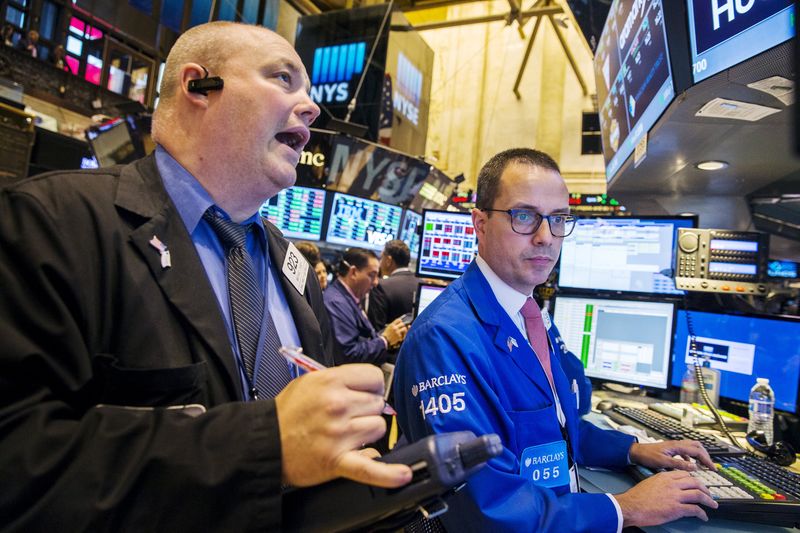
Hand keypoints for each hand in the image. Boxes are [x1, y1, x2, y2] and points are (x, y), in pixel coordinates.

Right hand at [276, 364, 412, 487]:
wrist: (265, 442)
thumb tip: (370, 383)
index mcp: (331, 381)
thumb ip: (341, 379)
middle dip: (366, 410)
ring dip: (367, 432)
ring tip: (346, 434)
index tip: (364, 393)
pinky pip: (370, 468)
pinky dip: (387, 474)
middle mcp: (337, 405)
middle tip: (346, 416)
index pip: (375, 377)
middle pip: (378, 404)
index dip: (371, 386)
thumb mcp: (310, 381)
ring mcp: (339, 434)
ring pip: (378, 428)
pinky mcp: (338, 461)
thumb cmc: (287, 413)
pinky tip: (402, 475)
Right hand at [381, 318, 407, 347]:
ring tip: (402, 333)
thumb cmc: (387, 333)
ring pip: (404, 328)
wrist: (384, 340)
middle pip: (402, 324)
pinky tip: (399, 338)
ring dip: (404, 330)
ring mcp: (397, 332)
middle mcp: (395, 328)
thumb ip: (394, 324)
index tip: (400, 323)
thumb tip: (400, 322)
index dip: (400, 321)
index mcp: (392, 325)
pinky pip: (403, 335)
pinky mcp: (399, 336)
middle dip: (402, 326)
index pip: (399, 320)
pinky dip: (402, 336)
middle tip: (402, 328)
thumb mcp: (389, 327)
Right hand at [614, 470, 717, 527]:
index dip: (695, 479)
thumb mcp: (650, 483)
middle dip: (705, 489)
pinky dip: (702, 514)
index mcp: (665, 476)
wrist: (631, 506)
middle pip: (696, 482)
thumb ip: (662, 483)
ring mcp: (675, 496)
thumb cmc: (637, 497)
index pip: (686, 474)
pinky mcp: (676, 509)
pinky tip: (703, 517)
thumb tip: (670, 488)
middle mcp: (672, 484)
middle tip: (709, 494)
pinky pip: (695, 510)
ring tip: (713, 505)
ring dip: (709, 500)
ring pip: (699, 494)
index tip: (698, 484)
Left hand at [629, 440, 715, 470]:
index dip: (707, 460)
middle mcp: (677, 444)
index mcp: (677, 446)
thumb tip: (694, 467)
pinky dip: (691, 456)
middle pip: (697, 446)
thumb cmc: (648, 456)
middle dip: (705, 456)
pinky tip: (689, 464)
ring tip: (702, 465)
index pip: (697, 451)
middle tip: (710, 466)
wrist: (636, 452)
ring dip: (699, 455)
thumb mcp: (663, 462)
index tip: (713, 468)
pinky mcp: (672, 449)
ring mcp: (674, 446)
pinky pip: (685, 451)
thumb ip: (679, 465)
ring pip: (692, 447)